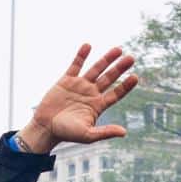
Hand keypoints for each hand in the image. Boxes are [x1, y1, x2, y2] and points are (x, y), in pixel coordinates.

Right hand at [17, 44, 137, 155]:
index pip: (116, 94)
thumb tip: (124, 132)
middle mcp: (91, 93)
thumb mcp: (87, 135)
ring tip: (118, 50)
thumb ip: (105, 132)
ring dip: (106, 59)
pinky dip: (81, 55)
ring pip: (96, 69)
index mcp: (98, 106)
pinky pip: (76, 65)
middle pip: (109, 78)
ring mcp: (79, 85)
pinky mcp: (66, 80)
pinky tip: (88, 46)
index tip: (135, 77)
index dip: (125, 86)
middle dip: (120, 68)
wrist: (45, 127)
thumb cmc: (66, 133)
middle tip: (131, 58)